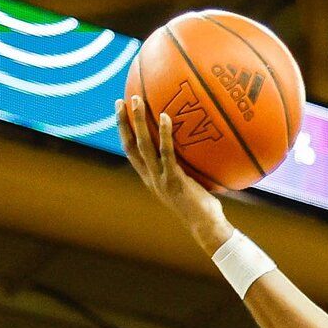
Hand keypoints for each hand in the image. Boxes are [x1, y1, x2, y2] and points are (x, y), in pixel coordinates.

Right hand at [115, 94, 231, 250]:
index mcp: (151, 179)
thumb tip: (196, 145)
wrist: (206, 228)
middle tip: (120, 101)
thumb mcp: (189, 184)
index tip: (121, 114)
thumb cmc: (203, 207)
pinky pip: (167, 153)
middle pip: (130, 147)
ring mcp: (161, 180)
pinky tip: (165, 117)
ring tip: (137, 100)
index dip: (124, 133)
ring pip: (143, 146)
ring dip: (137, 122)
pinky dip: (164, 134)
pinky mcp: (174, 181)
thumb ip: (185, 166)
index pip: (132, 153)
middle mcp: (151, 179)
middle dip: (123, 123)